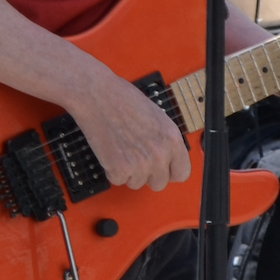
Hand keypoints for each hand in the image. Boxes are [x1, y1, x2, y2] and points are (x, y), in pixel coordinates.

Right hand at [65, 64, 191, 190]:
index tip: (163, 169)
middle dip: (147, 174)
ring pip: (137, 183)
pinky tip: (111, 150)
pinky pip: (118, 181)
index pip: (182, 173)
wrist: (97, 96)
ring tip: (122, 148)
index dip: (170, 171)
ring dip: (128, 171)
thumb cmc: (123, 100)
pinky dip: (112, 170)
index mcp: (172, 139)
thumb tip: (167, 157)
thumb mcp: (157, 117)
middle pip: (159, 183)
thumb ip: (164, 140)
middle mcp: (159, 154)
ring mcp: (140, 164)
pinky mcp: (120, 169)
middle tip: (136, 157)